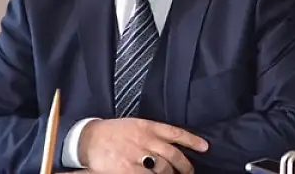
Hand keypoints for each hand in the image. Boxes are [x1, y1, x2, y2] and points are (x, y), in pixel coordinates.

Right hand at [78, 118, 208, 173]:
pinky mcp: (127, 169)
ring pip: (163, 168)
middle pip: (172, 155)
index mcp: (147, 126)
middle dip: (184, 166)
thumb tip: (171, 145)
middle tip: (189, 171)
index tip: (205, 147)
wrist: (89, 139)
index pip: (175, 133)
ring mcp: (136, 156)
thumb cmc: (113, 132)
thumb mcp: (135, 125)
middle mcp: (145, 140)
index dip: (192, 140)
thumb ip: (153, 134)